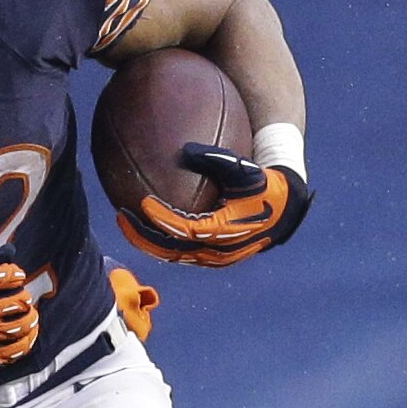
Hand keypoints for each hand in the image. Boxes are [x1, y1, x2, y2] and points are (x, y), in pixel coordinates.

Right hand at [0, 250, 40, 374]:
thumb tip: (7, 252)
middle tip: (21, 297)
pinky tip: (24, 338)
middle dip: (24, 296)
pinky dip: (25, 342)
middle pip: (22, 301)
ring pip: (24, 326)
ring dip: (30, 319)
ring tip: (28, 316)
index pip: (9, 276)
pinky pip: (16, 351)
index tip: (15, 276)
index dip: (15, 274)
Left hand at [117, 144, 311, 266]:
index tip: (142, 202)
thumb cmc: (265, 186)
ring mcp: (214, 258)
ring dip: (149, 241)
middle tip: (120, 216)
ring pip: (173, 255)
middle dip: (142, 236)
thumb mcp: (245, 170)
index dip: (160, 219)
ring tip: (128, 222)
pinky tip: (148, 223)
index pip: (183, 230)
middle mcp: (216, 251)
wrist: (285, 210)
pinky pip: (181, 252)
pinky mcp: (213, 257)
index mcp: (223, 231)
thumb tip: (186, 149)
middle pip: (170, 251)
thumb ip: (217, 159)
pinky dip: (163, 240)